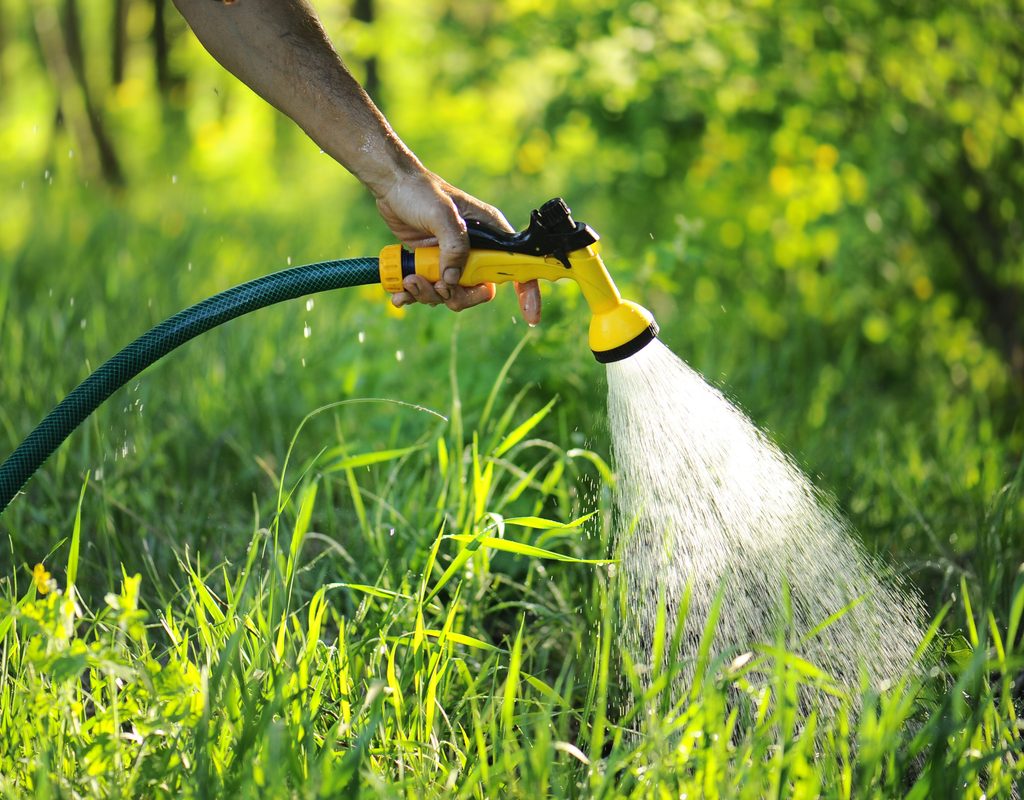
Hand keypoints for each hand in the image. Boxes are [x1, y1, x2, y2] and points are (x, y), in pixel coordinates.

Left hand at [375, 169, 540, 323]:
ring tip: (408, 280)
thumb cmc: (420, 191)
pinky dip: (414, 295)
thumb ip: (453, 245)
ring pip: (451, 294)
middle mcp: (475, 250)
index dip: (527, 292)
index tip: (530, 317)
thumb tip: (452, 280)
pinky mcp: (432, 265)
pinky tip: (399, 292)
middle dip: (458, 296)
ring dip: (429, 294)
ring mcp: (452, 259)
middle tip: (437, 287)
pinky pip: (430, 291)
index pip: (517, 266)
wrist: (391, 186)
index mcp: (490, 233)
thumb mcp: (441, 213)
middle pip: (480, 290)